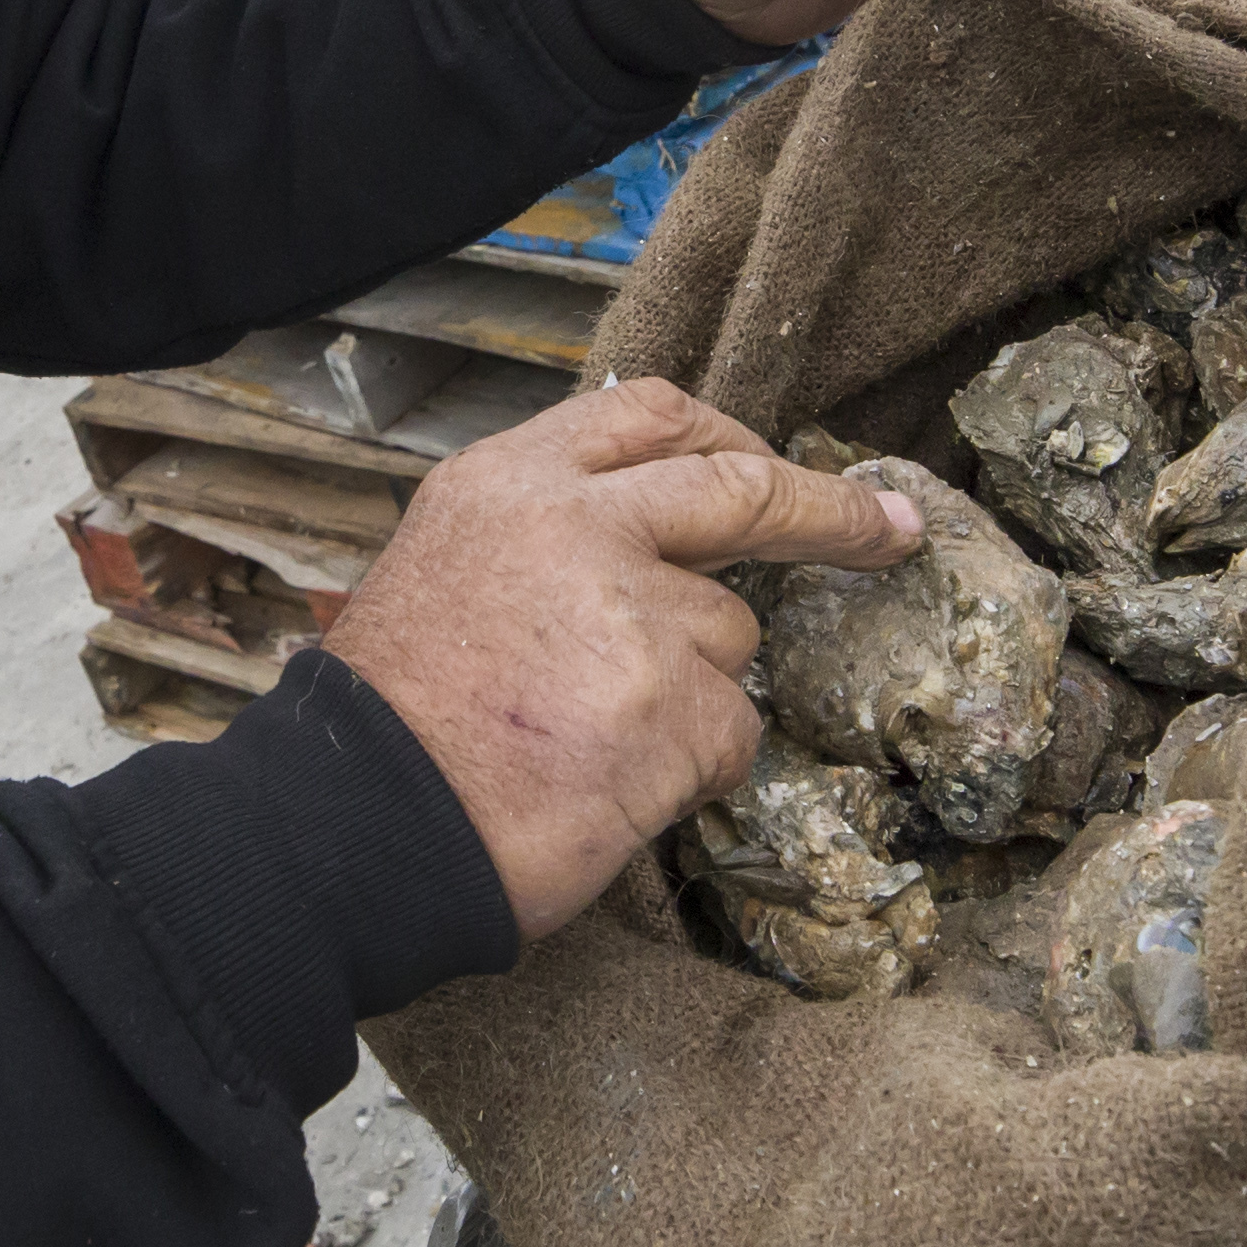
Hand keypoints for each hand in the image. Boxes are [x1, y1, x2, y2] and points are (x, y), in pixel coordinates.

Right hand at [320, 380, 923, 940]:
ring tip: (591, 737)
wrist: (357, 829)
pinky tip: (610, 783)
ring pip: (730, 637)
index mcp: (510, 483)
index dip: (727, 438)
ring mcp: (634, 615)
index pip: (649, 417)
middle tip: (889, 528)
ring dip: (692, 691)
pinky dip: (690, 765)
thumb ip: (548, 533)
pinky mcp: (674, 709)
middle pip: (742, 487)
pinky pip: (732, 731)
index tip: (774, 457)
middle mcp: (578, 527)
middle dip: (832, 510)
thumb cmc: (397, 722)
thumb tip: (655, 530)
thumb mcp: (447, 569)